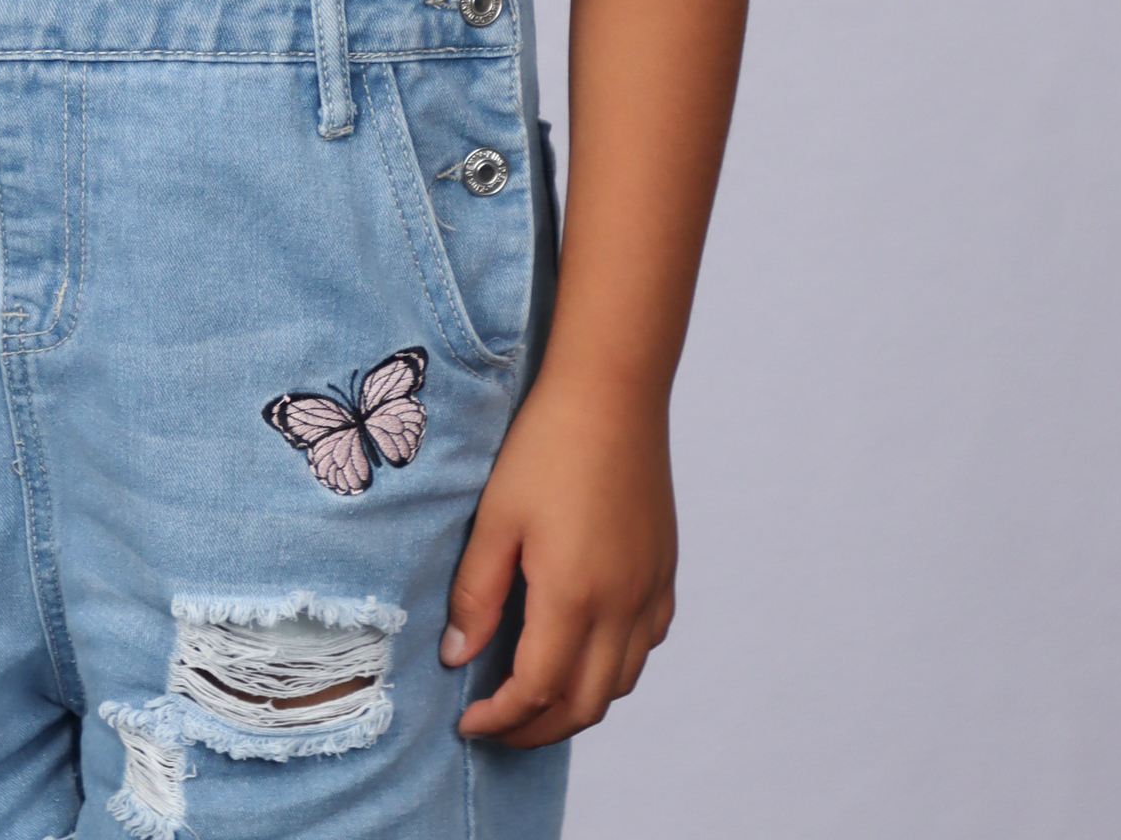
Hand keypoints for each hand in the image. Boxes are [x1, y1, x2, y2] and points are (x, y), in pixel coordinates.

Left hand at [442, 374, 677, 746]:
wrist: (612, 391)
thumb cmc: (546, 446)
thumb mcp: (495, 518)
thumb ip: (476, 594)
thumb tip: (457, 656)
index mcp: (574, 597)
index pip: (537, 691)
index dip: (500, 719)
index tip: (467, 723)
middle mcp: (622, 606)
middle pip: (584, 704)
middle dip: (536, 729)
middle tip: (496, 725)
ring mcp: (650, 590)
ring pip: (622, 683)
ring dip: (577, 703)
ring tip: (533, 696)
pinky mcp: (663, 570)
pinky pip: (646, 645)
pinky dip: (614, 667)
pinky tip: (584, 647)